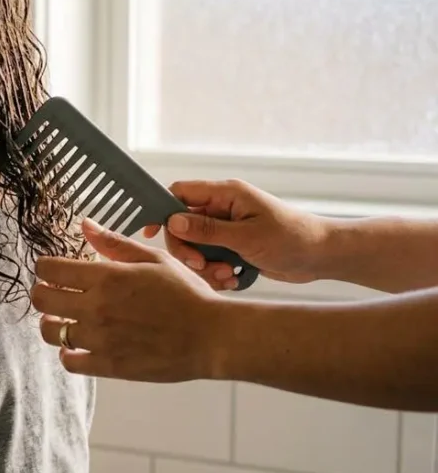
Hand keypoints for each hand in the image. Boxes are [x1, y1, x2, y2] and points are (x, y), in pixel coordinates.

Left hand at [34, 219, 235, 380]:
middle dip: (42, 293)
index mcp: (106, 277)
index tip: (52, 270)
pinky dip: (68, 353)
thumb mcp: (154, 260)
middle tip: (55, 294)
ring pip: (51, 332)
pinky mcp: (108, 365)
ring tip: (65, 320)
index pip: (49, 269)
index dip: (46, 267)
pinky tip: (78, 346)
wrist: (213, 337)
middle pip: (41, 299)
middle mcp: (97, 307)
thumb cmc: (187, 295)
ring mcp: (100, 339)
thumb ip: (115, 244)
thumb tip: (85, 225)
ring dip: (53, 324)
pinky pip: (69, 361)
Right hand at [142, 180, 327, 288]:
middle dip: (188, 250)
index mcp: (226, 194)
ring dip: (204, 265)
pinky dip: (216, 272)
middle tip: (201, 265)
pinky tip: (233, 279)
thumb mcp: (246, 236)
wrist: (323, 256)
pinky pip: (210, 259)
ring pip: (195, 246)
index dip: (161, 210)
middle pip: (182, 226)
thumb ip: (207, 230)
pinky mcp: (233, 247)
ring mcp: (228, 228)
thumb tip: (172, 221)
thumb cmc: (292, 238)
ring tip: (225, 275)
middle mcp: (224, 209)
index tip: (150, 232)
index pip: (180, 193)